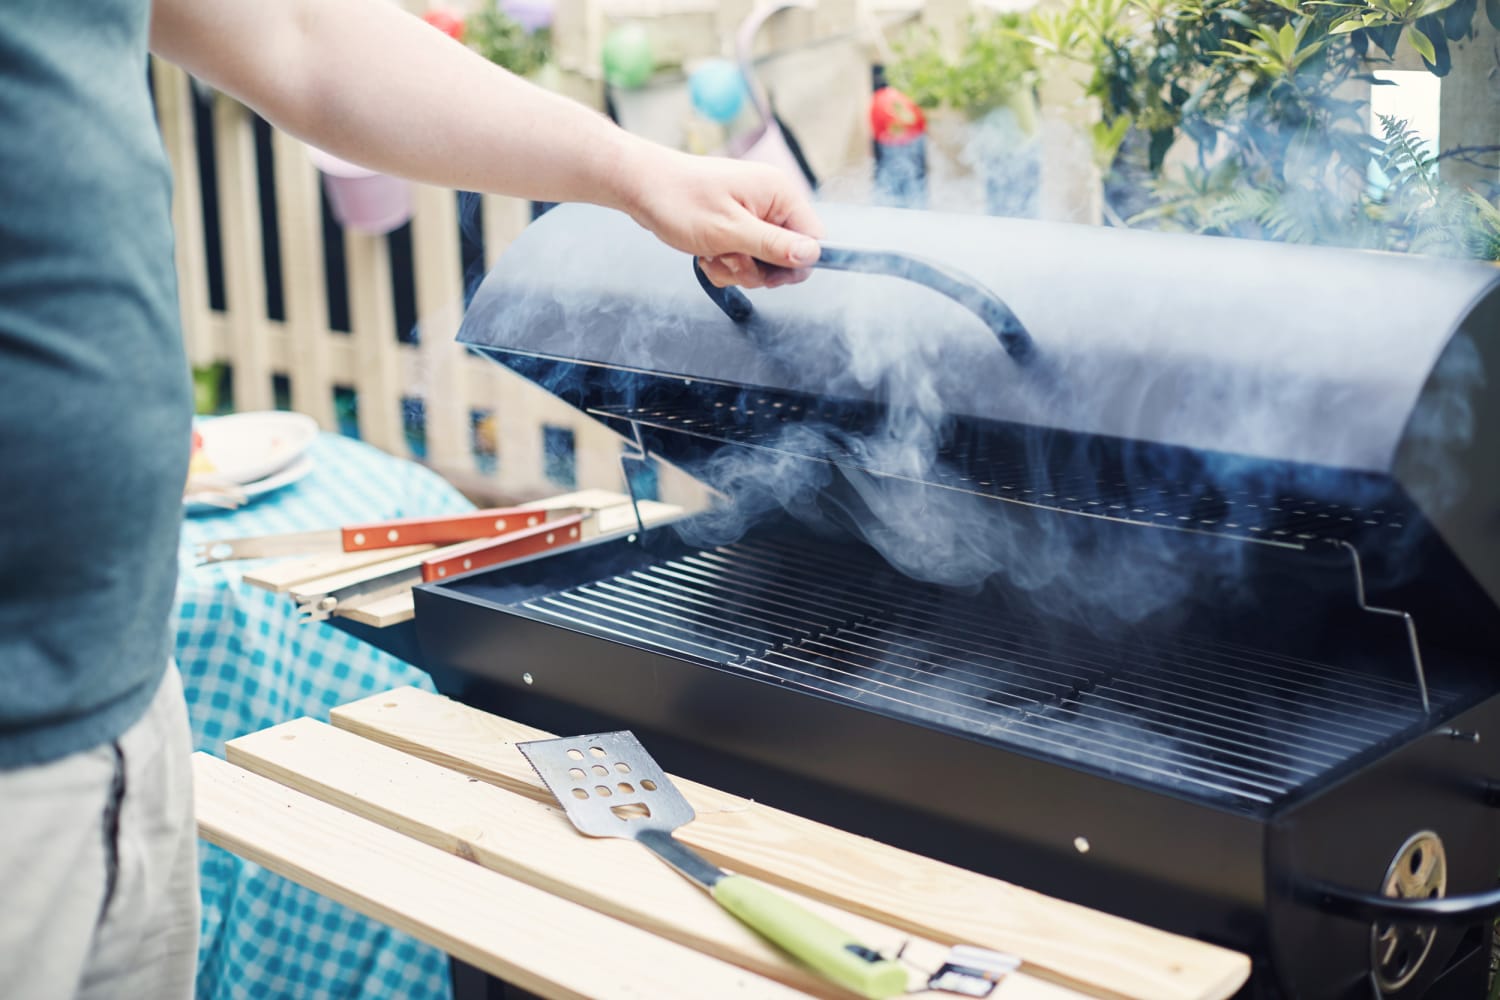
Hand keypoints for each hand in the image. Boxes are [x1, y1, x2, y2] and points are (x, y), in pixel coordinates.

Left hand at [618, 145, 822, 288]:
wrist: (642, 187)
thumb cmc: (679, 200)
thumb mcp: (729, 230)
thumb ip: (773, 245)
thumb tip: (812, 255)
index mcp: (779, 194)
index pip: (813, 239)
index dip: (794, 263)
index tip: (766, 273)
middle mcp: (771, 201)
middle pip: (787, 256)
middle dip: (758, 269)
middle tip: (730, 259)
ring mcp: (753, 213)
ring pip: (763, 262)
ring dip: (737, 268)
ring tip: (712, 253)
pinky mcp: (736, 225)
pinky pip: (743, 258)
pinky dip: (725, 263)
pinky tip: (706, 253)